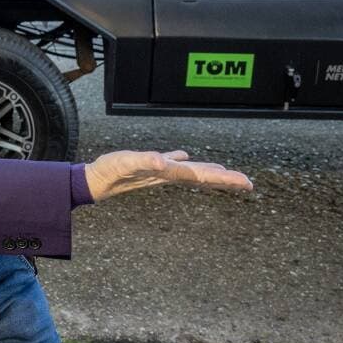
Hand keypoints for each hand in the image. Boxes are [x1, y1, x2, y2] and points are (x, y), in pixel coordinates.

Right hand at [84, 149, 252, 202]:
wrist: (94, 181)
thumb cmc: (110, 172)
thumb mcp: (127, 163)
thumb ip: (145, 161)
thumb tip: (163, 161)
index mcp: (168, 173)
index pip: (203, 176)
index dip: (226, 179)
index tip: (246, 184)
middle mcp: (168, 174)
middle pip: (202, 177)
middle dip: (226, 180)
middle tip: (248, 185)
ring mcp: (159, 172)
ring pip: (191, 172)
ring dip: (209, 173)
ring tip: (226, 174)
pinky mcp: (149, 165)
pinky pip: (172, 163)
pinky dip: (183, 161)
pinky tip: (185, 157)